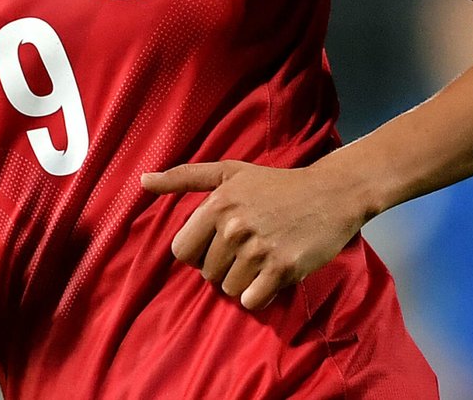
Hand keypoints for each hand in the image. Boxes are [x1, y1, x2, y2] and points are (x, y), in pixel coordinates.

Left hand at [140, 159, 367, 310]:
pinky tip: (271, 275)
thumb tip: (142, 180)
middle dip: (223, 266)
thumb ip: (183, 177)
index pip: (182, 252)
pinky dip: (259, 295)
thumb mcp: (228, 172)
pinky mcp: (282, 268)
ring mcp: (259, 249)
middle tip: (247, 248)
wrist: (330, 194)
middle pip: (206, 273)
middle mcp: (234, 227)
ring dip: (243, 281)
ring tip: (262, 258)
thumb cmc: (275, 184)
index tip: (217, 243)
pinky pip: (251, 301)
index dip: (197, 252)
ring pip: (229, 289)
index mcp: (217, 204)